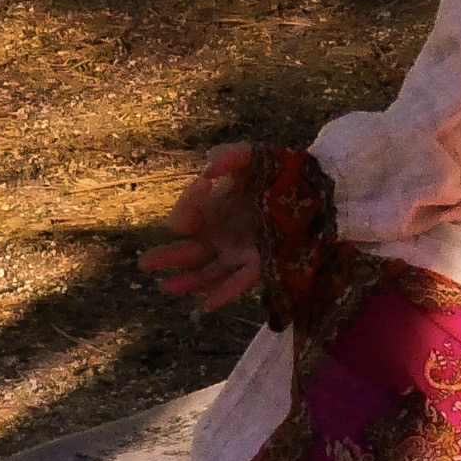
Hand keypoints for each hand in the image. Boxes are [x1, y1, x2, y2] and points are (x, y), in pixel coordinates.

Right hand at [136, 142, 266, 311]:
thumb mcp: (253, 157)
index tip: (204, 186)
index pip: (189, 217)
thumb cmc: (280, 170)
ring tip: (167, 287)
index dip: (188, 206)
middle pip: (189, 251)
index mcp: (213, 210)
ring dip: (189, 281)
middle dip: (167, 257)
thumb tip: (206, 171)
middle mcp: (222, 233)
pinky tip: (207, 304)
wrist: (316, 187)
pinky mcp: (262, 263)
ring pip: (208, 271)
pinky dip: (225, 292)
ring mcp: (240, 251)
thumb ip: (230, 156)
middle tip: (144, 263)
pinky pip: (240, 281)